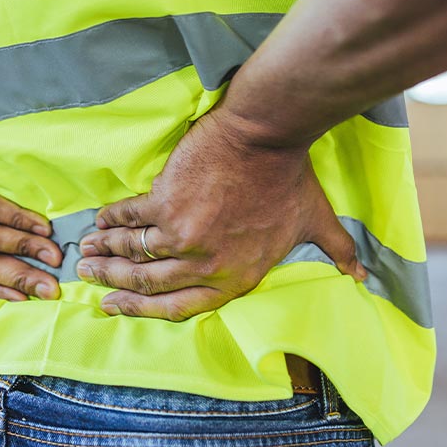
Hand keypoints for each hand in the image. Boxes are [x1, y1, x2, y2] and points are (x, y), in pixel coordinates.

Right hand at [75, 103, 364, 320]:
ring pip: (133, 254)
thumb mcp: (316, 220)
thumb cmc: (290, 176)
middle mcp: (206, 264)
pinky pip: (128, 218)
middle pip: (149, 285)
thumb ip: (336, 251)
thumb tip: (360, 275)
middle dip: (114, 285)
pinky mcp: (164, 203)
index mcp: (235, 276)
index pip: (180, 307)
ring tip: (85, 254)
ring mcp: (182, 236)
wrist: (266, 134)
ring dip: (104, 255)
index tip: (117, 307)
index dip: (143, 311)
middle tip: (90, 279)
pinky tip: (97, 221)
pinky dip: (110, 221)